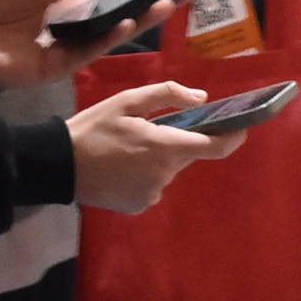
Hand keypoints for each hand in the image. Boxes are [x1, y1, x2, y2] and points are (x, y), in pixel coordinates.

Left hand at [0, 0, 169, 87]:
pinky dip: (109, 37)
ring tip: (167, 5)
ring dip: (141, 20)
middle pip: (122, 13)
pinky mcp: (59, 63)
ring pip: (112, 32)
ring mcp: (70, 44)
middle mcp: (76, 22)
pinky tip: (127, 22)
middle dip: (154, 4)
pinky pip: (89, 50)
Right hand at [70, 83, 241, 213]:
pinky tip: (121, 166)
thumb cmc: (93, 128)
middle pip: (187, 154)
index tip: (243, 126)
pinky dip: (145, 174)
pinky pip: (153, 185)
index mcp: (164, 146)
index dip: (233, 137)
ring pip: (168, 169)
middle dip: (177, 140)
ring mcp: (152, 194)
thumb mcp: (127, 101)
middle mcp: (164, 175)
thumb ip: (167, 94)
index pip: (215, 147)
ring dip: (158, 157)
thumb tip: (202, 99)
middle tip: (149, 128)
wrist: (58, 165)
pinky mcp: (139, 205)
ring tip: (127, 147)